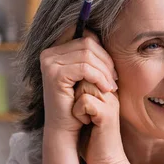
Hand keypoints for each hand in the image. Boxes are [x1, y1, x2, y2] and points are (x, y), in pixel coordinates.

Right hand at [40, 28, 126, 163]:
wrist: (66, 130)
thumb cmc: (79, 103)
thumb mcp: (87, 76)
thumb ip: (92, 56)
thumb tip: (104, 33)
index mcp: (55, 50)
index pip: (86, 36)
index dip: (103, 51)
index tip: (111, 70)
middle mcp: (48, 53)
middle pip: (88, 42)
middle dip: (107, 61)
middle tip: (115, 80)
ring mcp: (49, 63)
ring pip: (88, 54)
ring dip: (105, 71)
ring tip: (112, 87)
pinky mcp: (54, 74)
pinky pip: (85, 68)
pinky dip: (100, 78)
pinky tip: (106, 90)